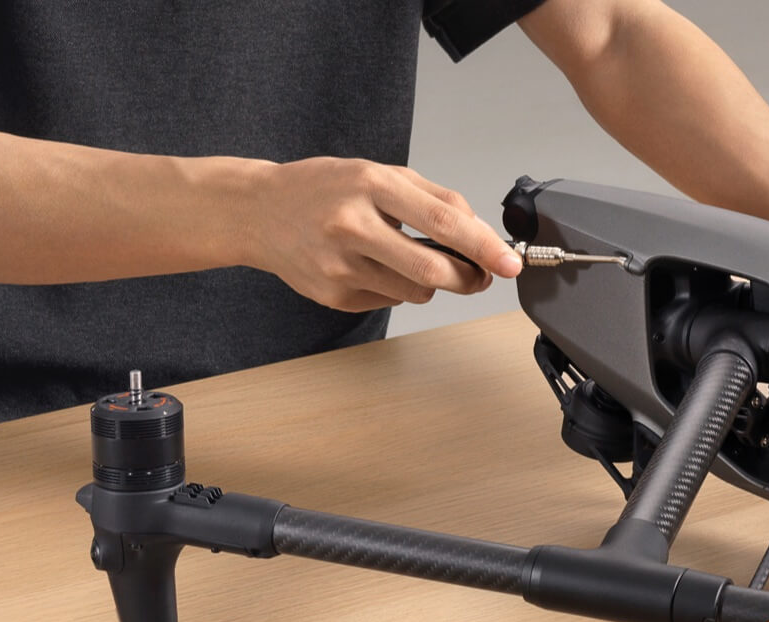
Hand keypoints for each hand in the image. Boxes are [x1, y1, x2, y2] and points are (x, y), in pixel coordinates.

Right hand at [237, 158, 522, 312]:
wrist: (258, 211)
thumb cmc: (324, 188)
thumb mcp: (379, 174)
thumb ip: (434, 198)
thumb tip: (480, 233)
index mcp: (370, 185)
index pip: (442, 221)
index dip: (484, 246)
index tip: (510, 263)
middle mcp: (352, 226)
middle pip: (433, 271)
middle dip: (468, 278)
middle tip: (478, 275)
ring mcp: (339, 266)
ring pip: (416, 292)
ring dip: (430, 283)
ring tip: (409, 258)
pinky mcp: (332, 295)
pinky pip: (389, 301)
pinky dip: (396, 288)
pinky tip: (373, 266)